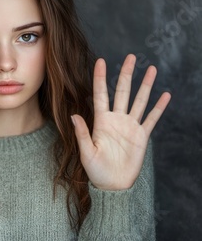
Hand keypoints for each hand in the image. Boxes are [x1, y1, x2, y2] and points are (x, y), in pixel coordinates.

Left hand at [72, 54, 170, 190]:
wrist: (112, 184)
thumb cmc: (96, 170)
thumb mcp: (86, 152)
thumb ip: (82, 133)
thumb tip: (74, 115)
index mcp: (101, 121)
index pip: (100, 94)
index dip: (100, 77)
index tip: (101, 61)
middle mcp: (116, 119)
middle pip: (122, 91)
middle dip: (126, 74)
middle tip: (131, 56)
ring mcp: (130, 126)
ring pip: (139, 100)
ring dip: (145, 85)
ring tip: (151, 69)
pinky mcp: (141, 136)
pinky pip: (152, 118)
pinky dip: (159, 107)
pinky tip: (165, 95)